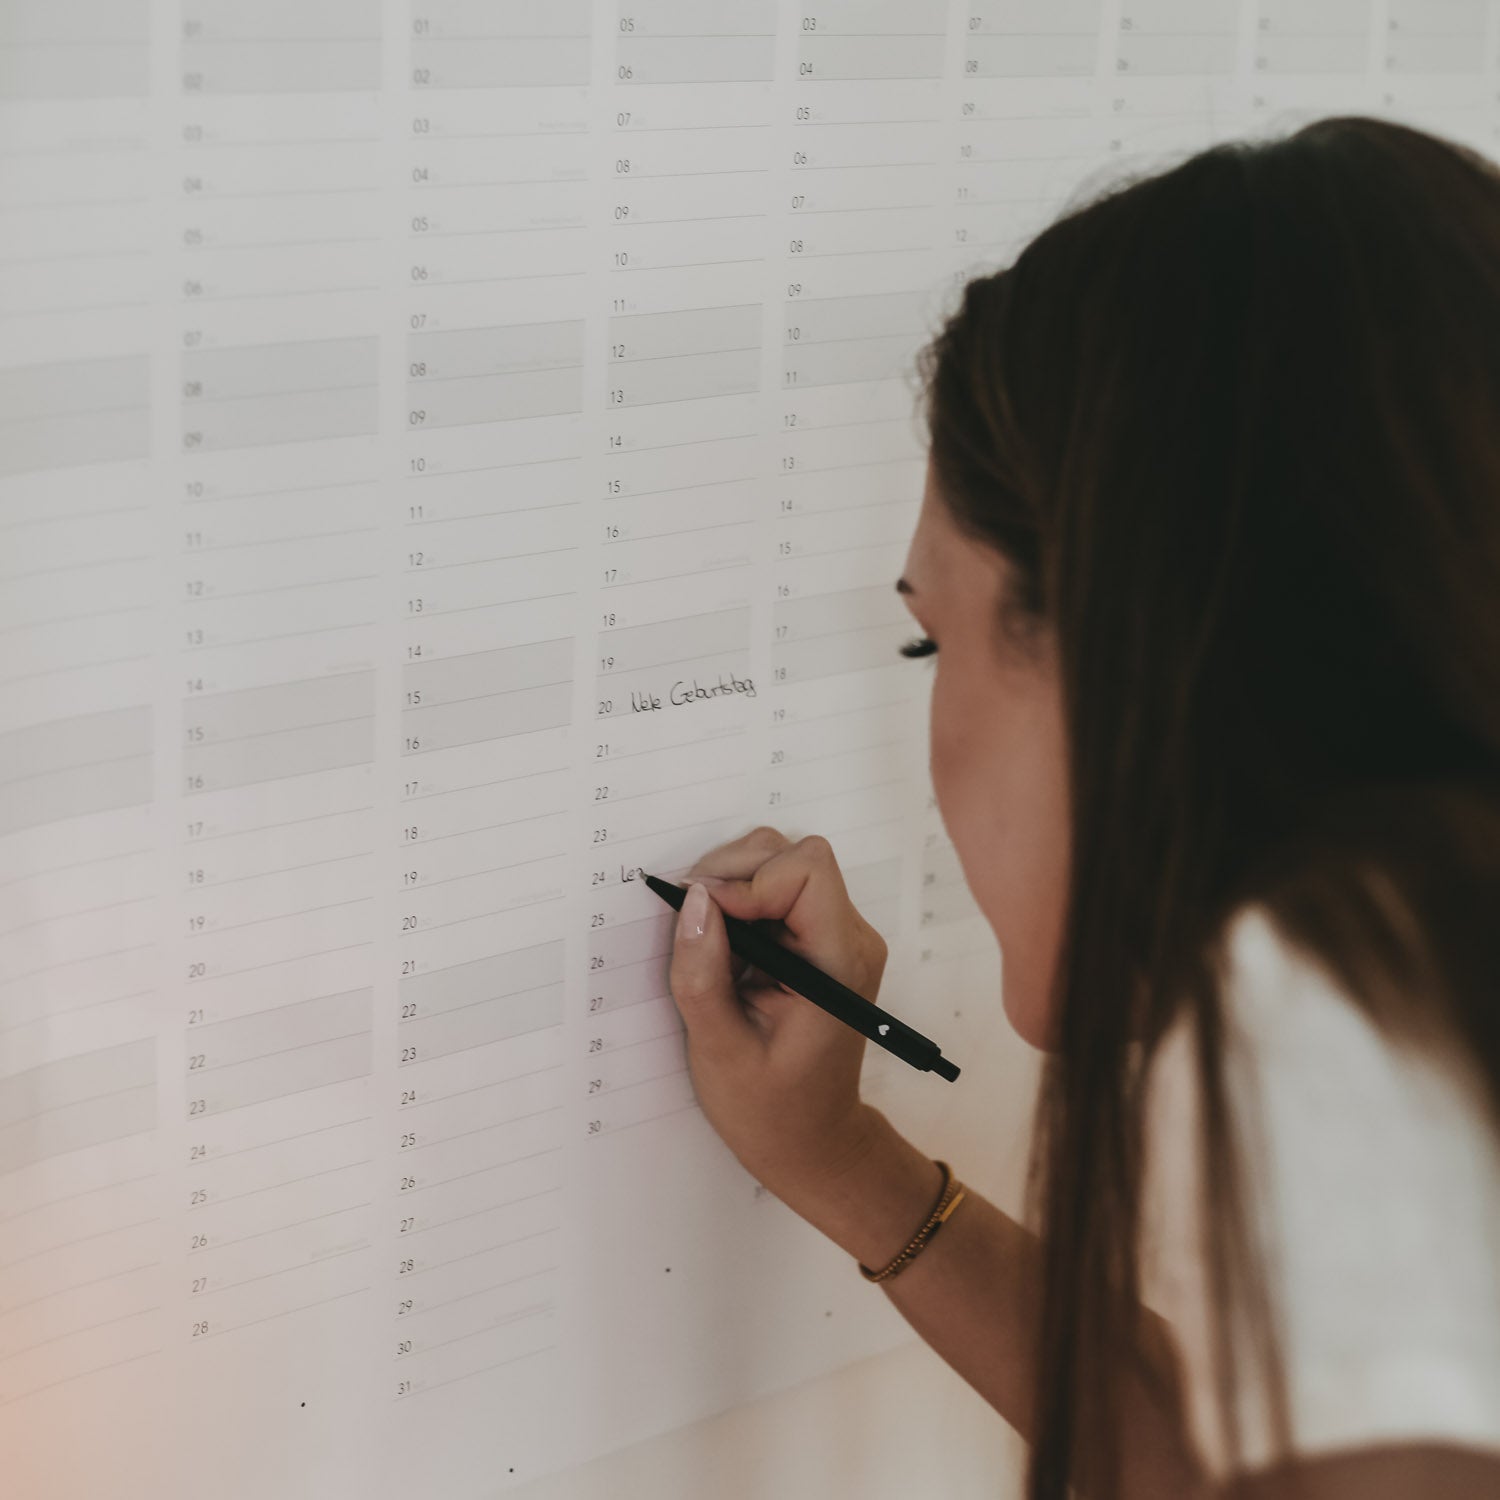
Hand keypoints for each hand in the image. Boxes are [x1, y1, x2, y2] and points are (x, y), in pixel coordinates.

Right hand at [665, 826, 888, 1207]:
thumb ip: (703, 974)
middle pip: (791, 854)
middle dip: (732, 875)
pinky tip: (721, 949)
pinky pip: (776, 891)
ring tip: (705, 940)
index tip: (709, 920)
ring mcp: (836, 936)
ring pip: (780, 864)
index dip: (749, 881)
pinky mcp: (816, 940)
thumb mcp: (720, 1051)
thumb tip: (694, 900)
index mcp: (838, 962)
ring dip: (731, 887)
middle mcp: (848, 937)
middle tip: (692, 923)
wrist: (814, 1142)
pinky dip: (738, 905)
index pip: (807, 869)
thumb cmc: (772, 1111)